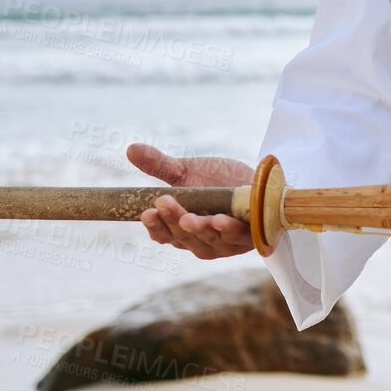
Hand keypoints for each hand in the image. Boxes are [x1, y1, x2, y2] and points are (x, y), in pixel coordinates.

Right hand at [127, 142, 256, 258]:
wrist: (259, 182)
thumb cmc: (218, 181)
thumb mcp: (187, 172)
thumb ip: (160, 165)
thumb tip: (130, 149)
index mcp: (181, 230)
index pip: (163, 235)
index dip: (155, 226)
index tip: (146, 212)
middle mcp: (201, 241)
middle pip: (183, 237)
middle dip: (172, 220)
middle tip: (162, 203)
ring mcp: (225, 242)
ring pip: (208, 239)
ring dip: (198, 228)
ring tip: (188, 217)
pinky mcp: (250, 237)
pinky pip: (238, 236)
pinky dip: (228, 229)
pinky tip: (219, 220)